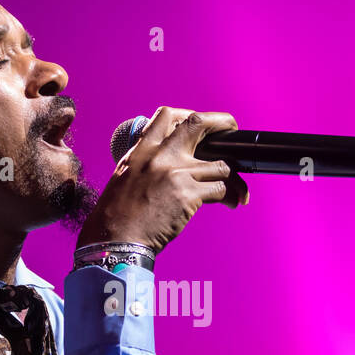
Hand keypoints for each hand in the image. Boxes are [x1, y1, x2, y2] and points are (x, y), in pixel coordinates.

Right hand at [76, 106, 249, 255]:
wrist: (115, 239)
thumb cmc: (118, 215)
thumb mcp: (125, 176)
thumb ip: (145, 163)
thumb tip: (167, 162)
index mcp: (142, 150)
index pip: (167, 116)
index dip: (188, 115)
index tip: (200, 127)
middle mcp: (160, 155)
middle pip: (199, 123)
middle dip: (223, 123)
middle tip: (233, 130)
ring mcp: (176, 172)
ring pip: (221, 164)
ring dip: (234, 176)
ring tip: (238, 189)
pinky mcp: (187, 194)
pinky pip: (221, 188)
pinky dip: (230, 196)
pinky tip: (231, 203)